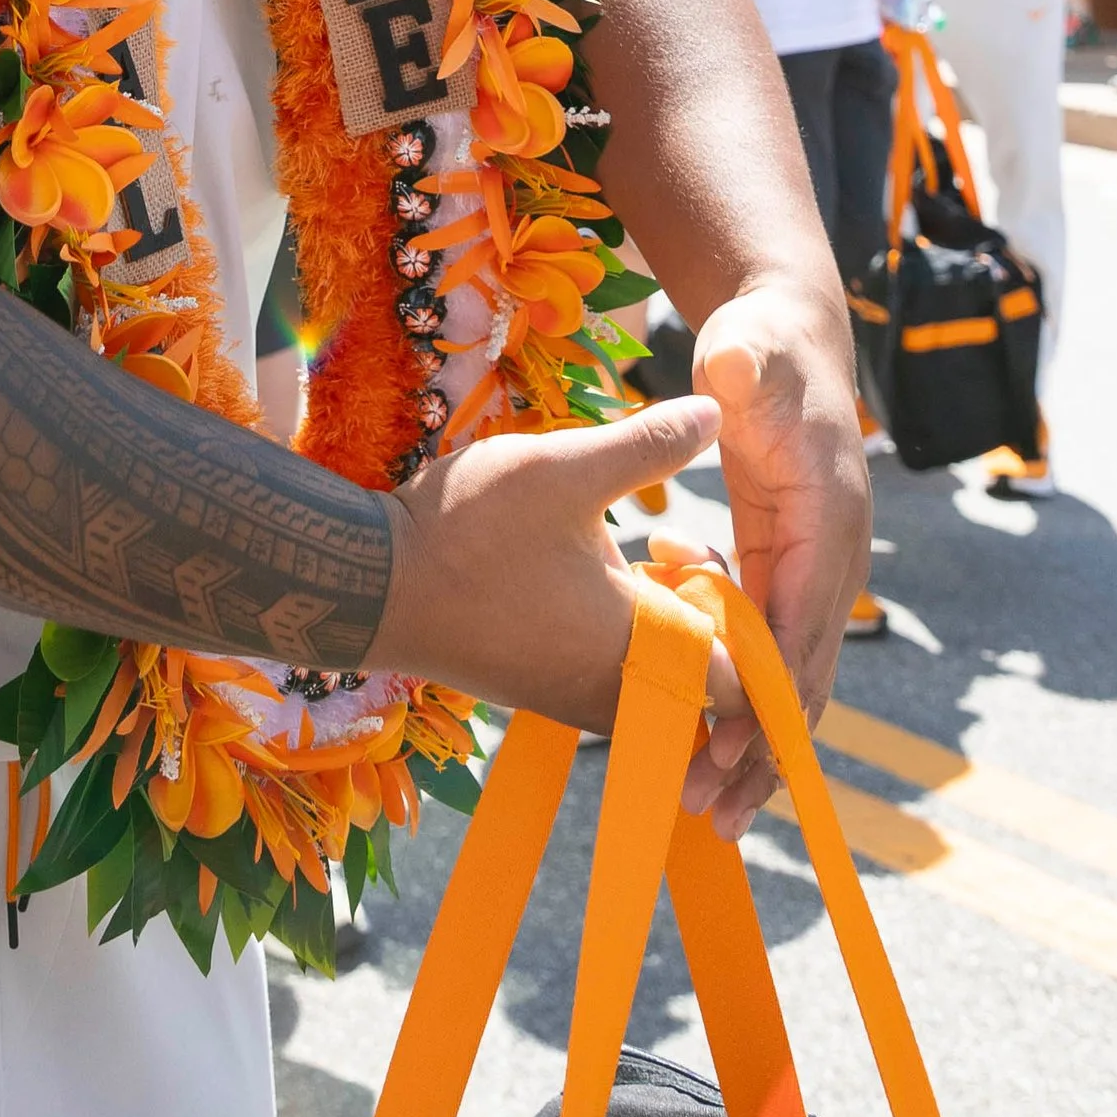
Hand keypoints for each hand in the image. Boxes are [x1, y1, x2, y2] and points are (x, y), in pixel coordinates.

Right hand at [371, 395, 747, 744]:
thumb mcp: (565, 468)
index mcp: (643, 647)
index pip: (742, 677)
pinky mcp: (541, 697)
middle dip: (705, 617)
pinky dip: (621, 643)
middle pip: (703, 679)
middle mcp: (617, 694)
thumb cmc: (471, 530)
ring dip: (661, 629)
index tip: (697, 553)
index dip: (746, 621)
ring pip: (655, 681)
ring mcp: (574, 703)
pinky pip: (612, 685)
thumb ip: (649, 444)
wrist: (370, 588)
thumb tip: (717, 413)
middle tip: (671, 549)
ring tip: (635, 560)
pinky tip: (587, 580)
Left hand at [687, 283, 870, 832]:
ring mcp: (815, 570)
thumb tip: (731, 372)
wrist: (785, 341)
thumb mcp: (749, 350)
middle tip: (715, 809)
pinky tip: (714, 750)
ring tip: (714, 809)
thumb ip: (741, 366)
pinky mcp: (786, 572)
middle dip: (765, 746)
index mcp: (828, 517)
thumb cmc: (763, 348)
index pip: (801, 621)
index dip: (767, 689)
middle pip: (805, 671)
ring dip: (758, 746)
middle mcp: (834, 557)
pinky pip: (772, 653)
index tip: (729, 747)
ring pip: (794, 678)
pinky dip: (749, 706)